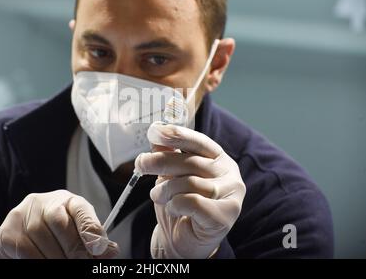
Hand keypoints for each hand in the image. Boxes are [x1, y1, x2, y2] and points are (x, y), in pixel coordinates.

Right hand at [0, 190, 118, 258]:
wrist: (20, 237)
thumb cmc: (55, 237)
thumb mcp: (75, 234)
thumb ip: (91, 240)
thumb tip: (110, 251)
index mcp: (66, 201)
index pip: (80, 208)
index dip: (90, 228)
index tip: (99, 249)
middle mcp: (43, 203)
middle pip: (60, 222)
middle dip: (74, 248)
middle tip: (83, 262)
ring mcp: (22, 215)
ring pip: (42, 240)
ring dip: (56, 259)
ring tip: (64, 264)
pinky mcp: (7, 232)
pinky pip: (27, 252)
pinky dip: (40, 261)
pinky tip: (46, 261)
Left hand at [135, 122, 245, 258]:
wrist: (184, 241)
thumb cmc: (180, 205)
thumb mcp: (170, 175)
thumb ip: (167, 153)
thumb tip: (157, 131)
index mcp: (219, 159)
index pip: (200, 142)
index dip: (178, 135)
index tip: (155, 131)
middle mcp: (230, 174)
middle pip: (191, 161)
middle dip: (160, 162)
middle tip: (141, 165)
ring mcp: (231, 195)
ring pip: (190, 183)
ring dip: (166, 190)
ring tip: (158, 195)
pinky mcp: (226, 215)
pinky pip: (192, 202)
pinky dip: (175, 204)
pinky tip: (173, 208)